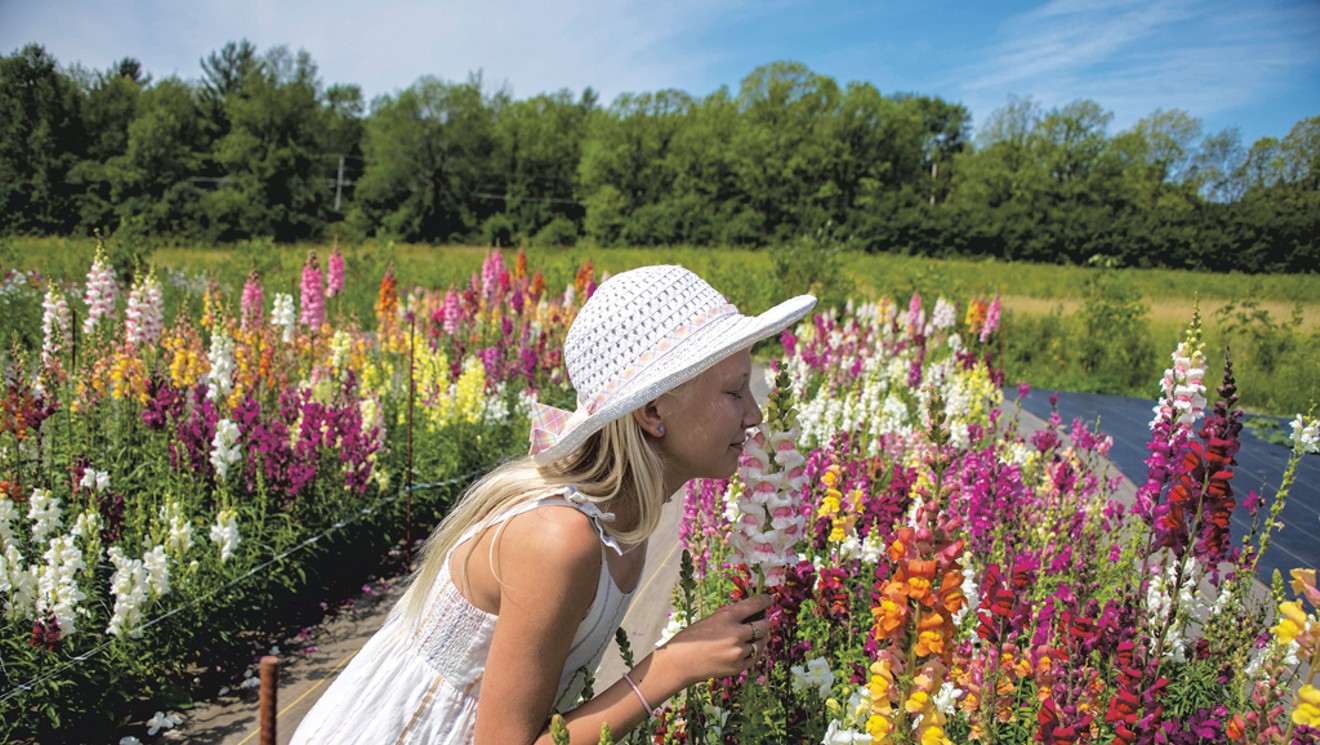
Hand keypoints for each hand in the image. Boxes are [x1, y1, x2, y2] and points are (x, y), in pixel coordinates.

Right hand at [658, 594, 773, 686]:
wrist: (680, 663)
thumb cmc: (693, 638)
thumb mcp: (712, 619)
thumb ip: (732, 616)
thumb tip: (753, 613)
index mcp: (727, 617)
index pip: (754, 605)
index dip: (765, 600)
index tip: (770, 599)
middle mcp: (736, 634)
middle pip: (763, 625)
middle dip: (764, 621)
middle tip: (762, 619)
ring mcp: (738, 652)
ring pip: (761, 642)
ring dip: (761, 637)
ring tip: (756, 635)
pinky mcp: (738, 667)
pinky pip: (755, 656)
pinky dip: (755, 650)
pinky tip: (751, 647)